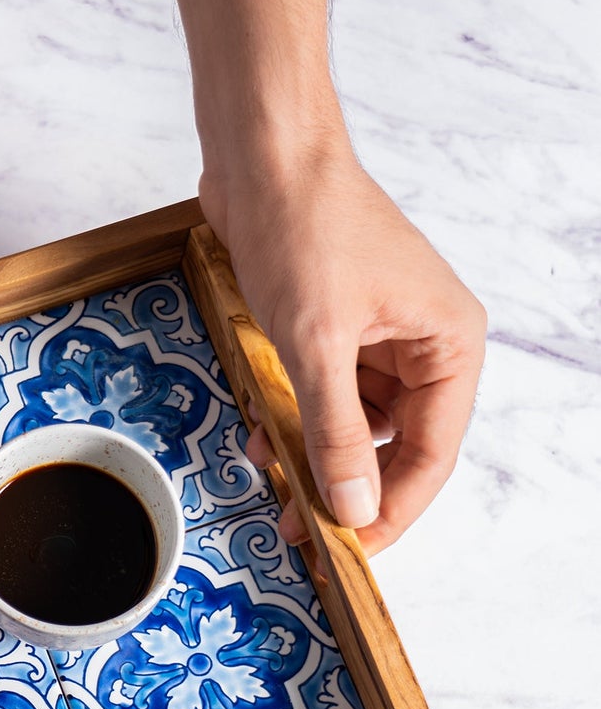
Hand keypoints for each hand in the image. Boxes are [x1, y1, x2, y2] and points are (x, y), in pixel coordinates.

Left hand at [201, 144, 486, 553]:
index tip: (347, 551)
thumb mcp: (316, 344)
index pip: (431, 454)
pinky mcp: (333, 326)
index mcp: (448, 343)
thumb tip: (353, 505)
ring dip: (307, 448)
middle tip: (293, 526)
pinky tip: (259, 422)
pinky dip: (291, 412)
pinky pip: (321, 390)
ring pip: (350, 422)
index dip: (391, 510)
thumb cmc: (303, 230)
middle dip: (339, 483)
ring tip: (264, 463)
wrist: (262, 158)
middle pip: (391, 444)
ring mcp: (378, 335)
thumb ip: (335, 431)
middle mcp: (423, 343)